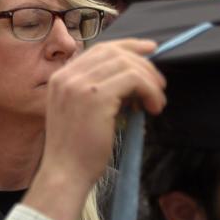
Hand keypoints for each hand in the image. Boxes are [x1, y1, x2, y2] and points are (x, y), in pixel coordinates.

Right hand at [24, 39, 165, 219]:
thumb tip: (132, 77)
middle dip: (144, 63)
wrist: (64, 172)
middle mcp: (66, 76)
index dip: (127, 46)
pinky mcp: (96, 96)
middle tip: (159, 84)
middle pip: (115, 52)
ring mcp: (79, 85)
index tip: (149, 50)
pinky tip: (154, 108)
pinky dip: (151, 91)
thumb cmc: (75, 150)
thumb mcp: (78, 112)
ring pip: (127, 64)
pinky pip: (134, 79)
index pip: (98, 49)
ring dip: (150, 80)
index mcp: (60, 78)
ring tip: (157, 101)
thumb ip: (94, 91)